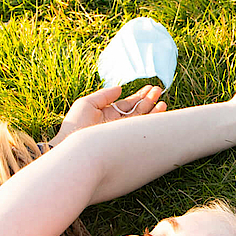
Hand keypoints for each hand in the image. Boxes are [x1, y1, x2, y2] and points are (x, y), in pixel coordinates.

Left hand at [48, 83, 166, 145]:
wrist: (73, 147)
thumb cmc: (75, 124)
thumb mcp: (86, 104)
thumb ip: (104, 95)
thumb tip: (120, 88)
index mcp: (107, 114)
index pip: (127, 104)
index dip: (138, 96)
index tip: (150, 88)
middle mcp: (117, 124)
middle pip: (137, 110)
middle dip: (148, 100)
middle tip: (158, 90)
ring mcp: (122, 133)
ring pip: (141, 120)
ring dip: (153, 110)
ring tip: (162, 101)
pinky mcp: (126, 140)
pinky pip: (141, 129)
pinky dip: (151, 120)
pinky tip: (159, 112)